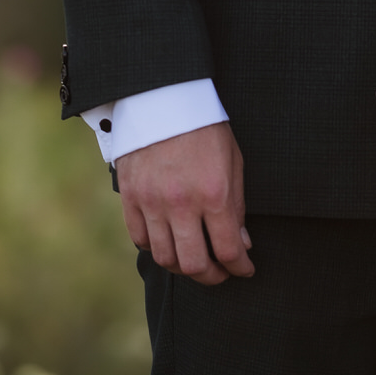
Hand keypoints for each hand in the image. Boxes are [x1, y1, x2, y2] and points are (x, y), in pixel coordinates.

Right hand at [116, 122, 253, 284]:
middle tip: (220, 273)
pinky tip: (169, 241)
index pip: (229, 250)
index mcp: (214, 193)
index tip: (245, 270)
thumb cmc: (205, 127)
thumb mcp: (233, 161)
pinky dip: (156, 247)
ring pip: (165, 258)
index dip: (241, 267)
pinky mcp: (131, 198)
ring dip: (183, 266)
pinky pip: (141, 239)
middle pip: (194, 265)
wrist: (164, 97)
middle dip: (212, 277)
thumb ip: (237, 206)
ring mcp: (152, 203)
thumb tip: (241, 243)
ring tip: (195, 260)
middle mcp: (182, 204)